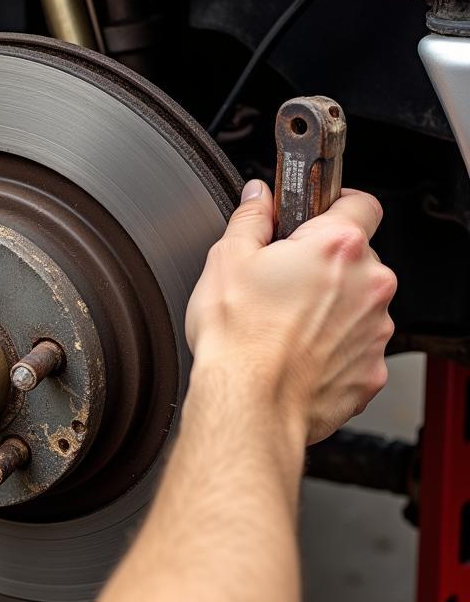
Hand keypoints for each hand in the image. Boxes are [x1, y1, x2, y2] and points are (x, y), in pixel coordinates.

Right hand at [185, 180, 396, 442]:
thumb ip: (251, 217)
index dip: (335, 206)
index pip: (359, 203)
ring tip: (284, 326)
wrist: (248, 404)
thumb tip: (257, 197)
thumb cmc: (238, 337)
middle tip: (282, 283)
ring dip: (331, 309)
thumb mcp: (227, 259)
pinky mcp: (371, 371)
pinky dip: (333, 350)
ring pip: (358, 306)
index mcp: (337, 246)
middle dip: (326, 266)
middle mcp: (369, 284)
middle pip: (357, 259)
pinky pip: (355, 350)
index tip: (315, 218)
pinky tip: (296, 356)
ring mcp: (375, 330)